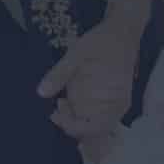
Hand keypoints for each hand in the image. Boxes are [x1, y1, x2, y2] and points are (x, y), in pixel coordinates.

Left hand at [37, 12, 139, 163]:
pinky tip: (69, 100)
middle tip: (58, 103)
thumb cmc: (103, 41)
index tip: (54, 113)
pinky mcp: (111, 102)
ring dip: (74, 119)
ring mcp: (115, 106)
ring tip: (62, 100)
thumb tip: (41, 92)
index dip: (70, 126)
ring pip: (91, 126)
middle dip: (70, 123)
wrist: (122, 31)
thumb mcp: (78, 52)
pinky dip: (79, 114)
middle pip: (91, 132)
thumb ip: (61, 73)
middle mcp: (117, 107)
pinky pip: (94, 118)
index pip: (92, 128)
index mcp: (114, 99)